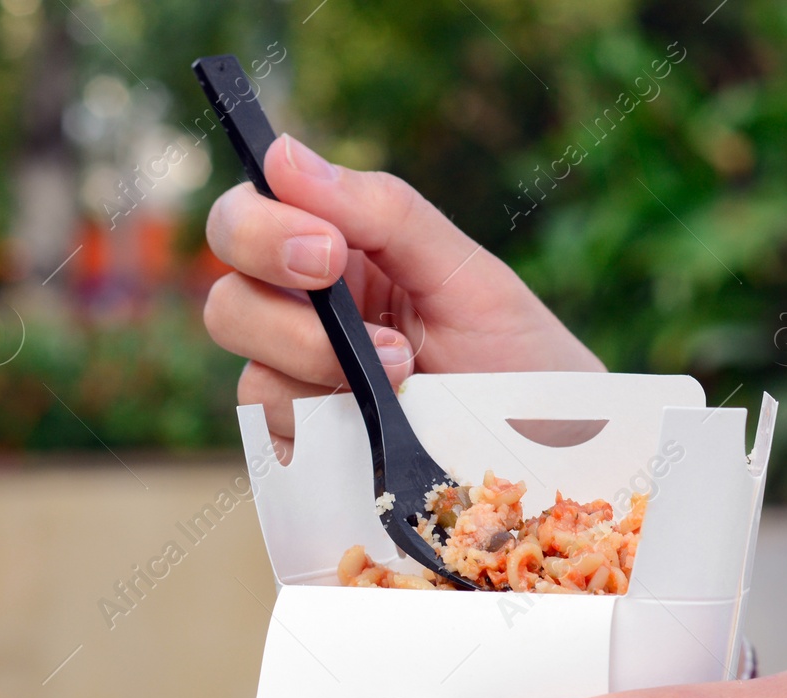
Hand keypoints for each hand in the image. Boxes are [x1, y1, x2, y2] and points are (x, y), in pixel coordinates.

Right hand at [202, 134, 602, 446]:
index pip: (247, 219)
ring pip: (251, 377)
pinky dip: (330, 427)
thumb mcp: (466, 273)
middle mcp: (303, 321)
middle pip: (228, 300)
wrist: (558, 456)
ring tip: (405, 378)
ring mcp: (301, 393)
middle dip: (283, 316)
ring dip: (326, 377)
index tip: (327, 250)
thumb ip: (381, 212)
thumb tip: (282, 153)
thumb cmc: (520, 355)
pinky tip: (381, 425)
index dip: (262, 229)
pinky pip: (280, 441)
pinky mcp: (309, 456)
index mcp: (333, 255)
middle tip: (372, 334)